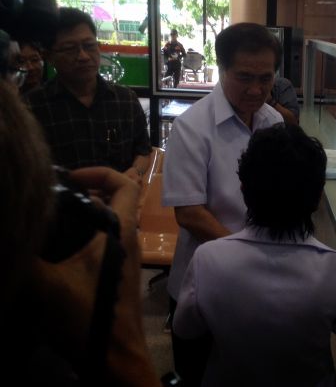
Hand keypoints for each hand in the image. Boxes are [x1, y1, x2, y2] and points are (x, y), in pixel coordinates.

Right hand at [33, 167, 159, 385]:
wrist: (116, 359)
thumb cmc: (89, 317)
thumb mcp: (47, 286)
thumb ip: (22, 256)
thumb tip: (6, 233)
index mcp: (121, 232)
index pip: (126, 184)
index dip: (101, 172)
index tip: (71, 177)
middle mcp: (128, 239)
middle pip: (115, 199)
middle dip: (85, 191)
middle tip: (52, 195)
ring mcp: (125, 257)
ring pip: (108, 221)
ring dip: (84, 213)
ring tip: (49, 217)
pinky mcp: (117, 272)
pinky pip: (104, 240)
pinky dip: (84, 233)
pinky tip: (55, 246)